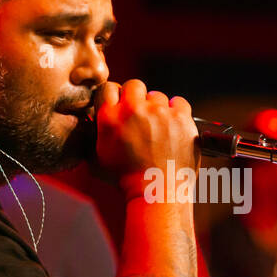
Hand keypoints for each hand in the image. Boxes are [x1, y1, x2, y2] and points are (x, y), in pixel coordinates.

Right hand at [92, 80, 198, 197]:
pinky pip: (178, 102)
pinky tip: (173, 125)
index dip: (116, 96)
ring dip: (157, 108)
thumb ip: (97, 133)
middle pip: (134, 85)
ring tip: (158, 128)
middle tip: (140, 116)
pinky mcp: (180, 117)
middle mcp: (133, 110)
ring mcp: (159, 112)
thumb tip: (95, 119)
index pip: (108, 87)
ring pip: (157, 96)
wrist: (157, 191)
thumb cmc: (127, 179)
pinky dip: (177, 112)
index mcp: (109, 117)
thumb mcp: (98, 157)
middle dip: (137, 98)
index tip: (122, 106)